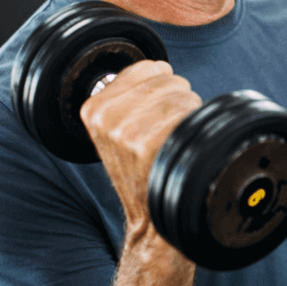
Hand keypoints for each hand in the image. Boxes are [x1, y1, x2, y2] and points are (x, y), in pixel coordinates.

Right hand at [79, 60, 201, 233]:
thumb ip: (130, 93)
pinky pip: (186, 113)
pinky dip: (193, 126)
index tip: (156, 114)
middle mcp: (105, 118)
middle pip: (167, 79)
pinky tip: (181, 148)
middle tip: (168, 132)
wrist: (149, 218)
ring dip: (188, 113)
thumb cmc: (142, 170)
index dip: (162, 87)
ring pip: (180, 94)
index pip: (147, 68)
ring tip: (174, 140)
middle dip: (178, 99)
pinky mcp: (147, 145)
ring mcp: (125, 132)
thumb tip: (160, 67)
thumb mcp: (117, 130)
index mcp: (92, 108)